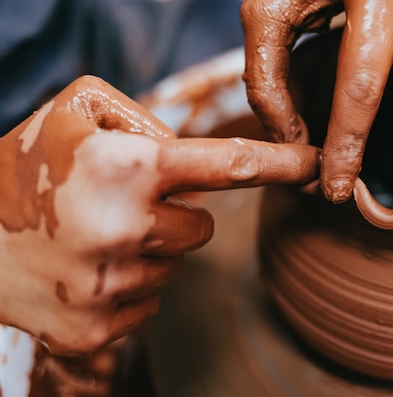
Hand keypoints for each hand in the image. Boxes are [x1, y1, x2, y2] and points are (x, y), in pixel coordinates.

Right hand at [0, 76, 317, 354]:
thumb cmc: (27, 167)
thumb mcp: (78, 111)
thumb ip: (147, 120)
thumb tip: (198, 163)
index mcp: (125, 169)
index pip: (225, 166)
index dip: (279, 164)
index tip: (316, 167)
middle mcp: (123, 229)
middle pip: (201, 228)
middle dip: (175, 215)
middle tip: (121, 206)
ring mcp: (110, 286)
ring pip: (174, 266)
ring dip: (148, 250)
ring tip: (94, 237)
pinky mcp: (99, 328)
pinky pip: (149, 302)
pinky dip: (129, 284)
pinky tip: (87, 268)